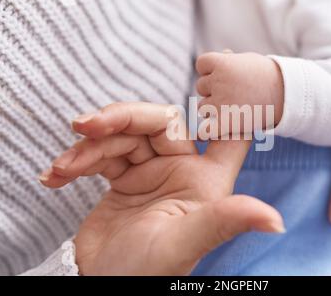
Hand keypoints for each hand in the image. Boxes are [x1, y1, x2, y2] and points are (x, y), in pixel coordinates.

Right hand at [40, 102, 284, 275]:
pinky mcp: (122, 177)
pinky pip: (101, 154)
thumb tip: (275, 221)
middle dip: (120, 120)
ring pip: (123, 136)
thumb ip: (224, 221)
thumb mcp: (185, 244)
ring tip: (63, 167)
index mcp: (206, 179)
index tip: (223, 58)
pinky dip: (76, 161)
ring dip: (90, 147)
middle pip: (158, 122)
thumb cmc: (149, 272)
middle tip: (86, 127)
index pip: (228, 132)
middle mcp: (181, 169)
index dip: (230, 102)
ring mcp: (150, 171)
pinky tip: (55, 175)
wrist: (102, 287)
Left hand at [196, 52, 283, 132]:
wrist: (287, 96)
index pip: (201, 64)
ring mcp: (221, 103)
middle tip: (232, 94)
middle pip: (201, 86)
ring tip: (231, 109)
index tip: (223, 75)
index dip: (210, 70)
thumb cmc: (267, 77)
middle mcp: (220, 82)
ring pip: (202, 107)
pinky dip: (206, 132)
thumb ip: (226, 61)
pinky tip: (214, 129)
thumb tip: (211, 61)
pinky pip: (204, 130)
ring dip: (212, 109)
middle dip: (212, 90)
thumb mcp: (247, 61)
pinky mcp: (226, 123)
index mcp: (223, 63)